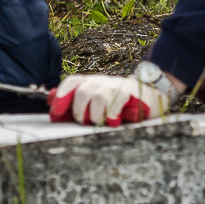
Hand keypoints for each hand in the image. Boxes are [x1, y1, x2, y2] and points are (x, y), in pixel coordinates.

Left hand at [48, 73, 171, 126]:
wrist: (150, 92)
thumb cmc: (121, 101)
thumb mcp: (99, 100)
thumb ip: (79, 104)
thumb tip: (54, 108)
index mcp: (92, 82)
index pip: (72, 82)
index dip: (61, 95)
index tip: (55, 110)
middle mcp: (101, 81)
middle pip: (82, 92)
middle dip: (79, 110)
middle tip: (84, 121)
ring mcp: (115, 85)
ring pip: (98, 97)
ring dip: (96, 114)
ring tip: (101, 122)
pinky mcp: (129, 92)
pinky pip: (115, 101)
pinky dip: (111, 113)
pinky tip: (113, 121)